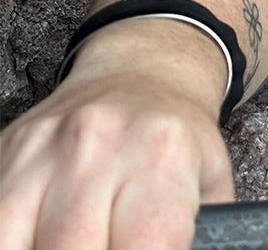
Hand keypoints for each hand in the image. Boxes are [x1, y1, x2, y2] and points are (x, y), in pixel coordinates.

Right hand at [0, 64, 232, 249]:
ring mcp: (45, 150)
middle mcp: (99, 148)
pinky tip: (42, 238)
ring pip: (19, 245)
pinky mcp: (8, 153)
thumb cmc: (175, 140)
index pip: (146, 247)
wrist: (143, 72)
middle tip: (113, 247)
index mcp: (162, 157)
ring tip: (78, 243)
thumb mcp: (210, 182)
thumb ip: (204, 232)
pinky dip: (16, 241)